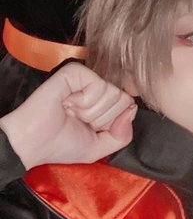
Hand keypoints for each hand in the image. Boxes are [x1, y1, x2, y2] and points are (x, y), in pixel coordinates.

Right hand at [0, 62, 136, 168]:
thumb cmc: (61, 145)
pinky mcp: (75, 72)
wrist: (33, 144)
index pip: (128, 106)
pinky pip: (98, 85)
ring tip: (70, 111)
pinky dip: (84, 102)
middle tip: (77, 119)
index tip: (90, 127)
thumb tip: (132, 110)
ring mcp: (86, 78)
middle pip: (123, 99)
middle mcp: (96, 87)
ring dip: (90, 112)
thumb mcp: (99, 147)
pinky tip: (67, 103)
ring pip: (112, 93)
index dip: (111, 123)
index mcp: (103, 102)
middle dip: (101, 118)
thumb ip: (122, 135)